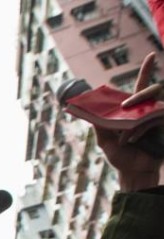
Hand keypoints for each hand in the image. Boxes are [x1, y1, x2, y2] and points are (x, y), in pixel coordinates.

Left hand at [94, 53, 163, 191]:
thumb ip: (99, 125)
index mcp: (133, 111)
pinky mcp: (162, 126)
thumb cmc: (121, 157)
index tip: (152, 55)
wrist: (133, 173)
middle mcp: (147, 111)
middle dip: (137, 98)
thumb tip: (90, 112)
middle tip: (124, 107)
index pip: (141, 87)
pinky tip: (131, 142)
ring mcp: (156, 118)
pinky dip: (139, 132)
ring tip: (125, 138)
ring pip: (149, 107)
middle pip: (149, 91)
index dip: (147, 71)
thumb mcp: (105, 140)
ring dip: (134, 124)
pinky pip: (151, 122)